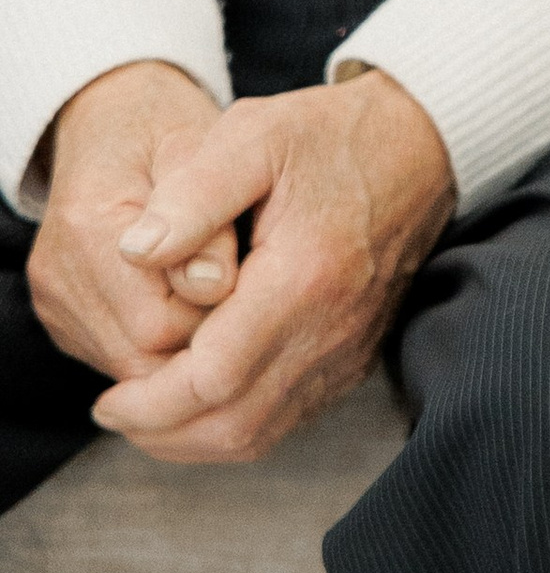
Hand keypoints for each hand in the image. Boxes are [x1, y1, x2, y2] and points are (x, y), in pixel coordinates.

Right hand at [29, 62, 232, 380]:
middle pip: (143, 357)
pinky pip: (120, 357)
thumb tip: (215, 285)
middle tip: (244, 289)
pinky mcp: (62, 318)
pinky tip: (187, 299)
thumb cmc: (168, 132)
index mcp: (89, 227)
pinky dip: (160, 342)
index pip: (159, 323)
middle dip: (202, 336)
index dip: (216, 313)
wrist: (115, 121)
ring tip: (219, 289)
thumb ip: (208, 209)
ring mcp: (55, 303)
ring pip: (132, 368)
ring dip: (183, 343)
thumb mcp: (199, 148)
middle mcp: (58, 276)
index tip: (252, 275)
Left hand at [90, 73, 454, 464]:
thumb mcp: (254, 133)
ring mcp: (349, 349)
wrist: (420, 145)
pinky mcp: (355, 357)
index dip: (150, 400)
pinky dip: (235, 426)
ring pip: (261, 433)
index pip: (213, 376)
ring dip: (195, 439)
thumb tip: (133, 252)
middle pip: (235, 423)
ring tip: (146, 416)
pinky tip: (200, 401)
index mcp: (303, 276)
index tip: (106, 397)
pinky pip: (289, 417)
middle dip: (163, 432)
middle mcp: (332, 327)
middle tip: (115, 413)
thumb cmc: (330, 135)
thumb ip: (190, 193)